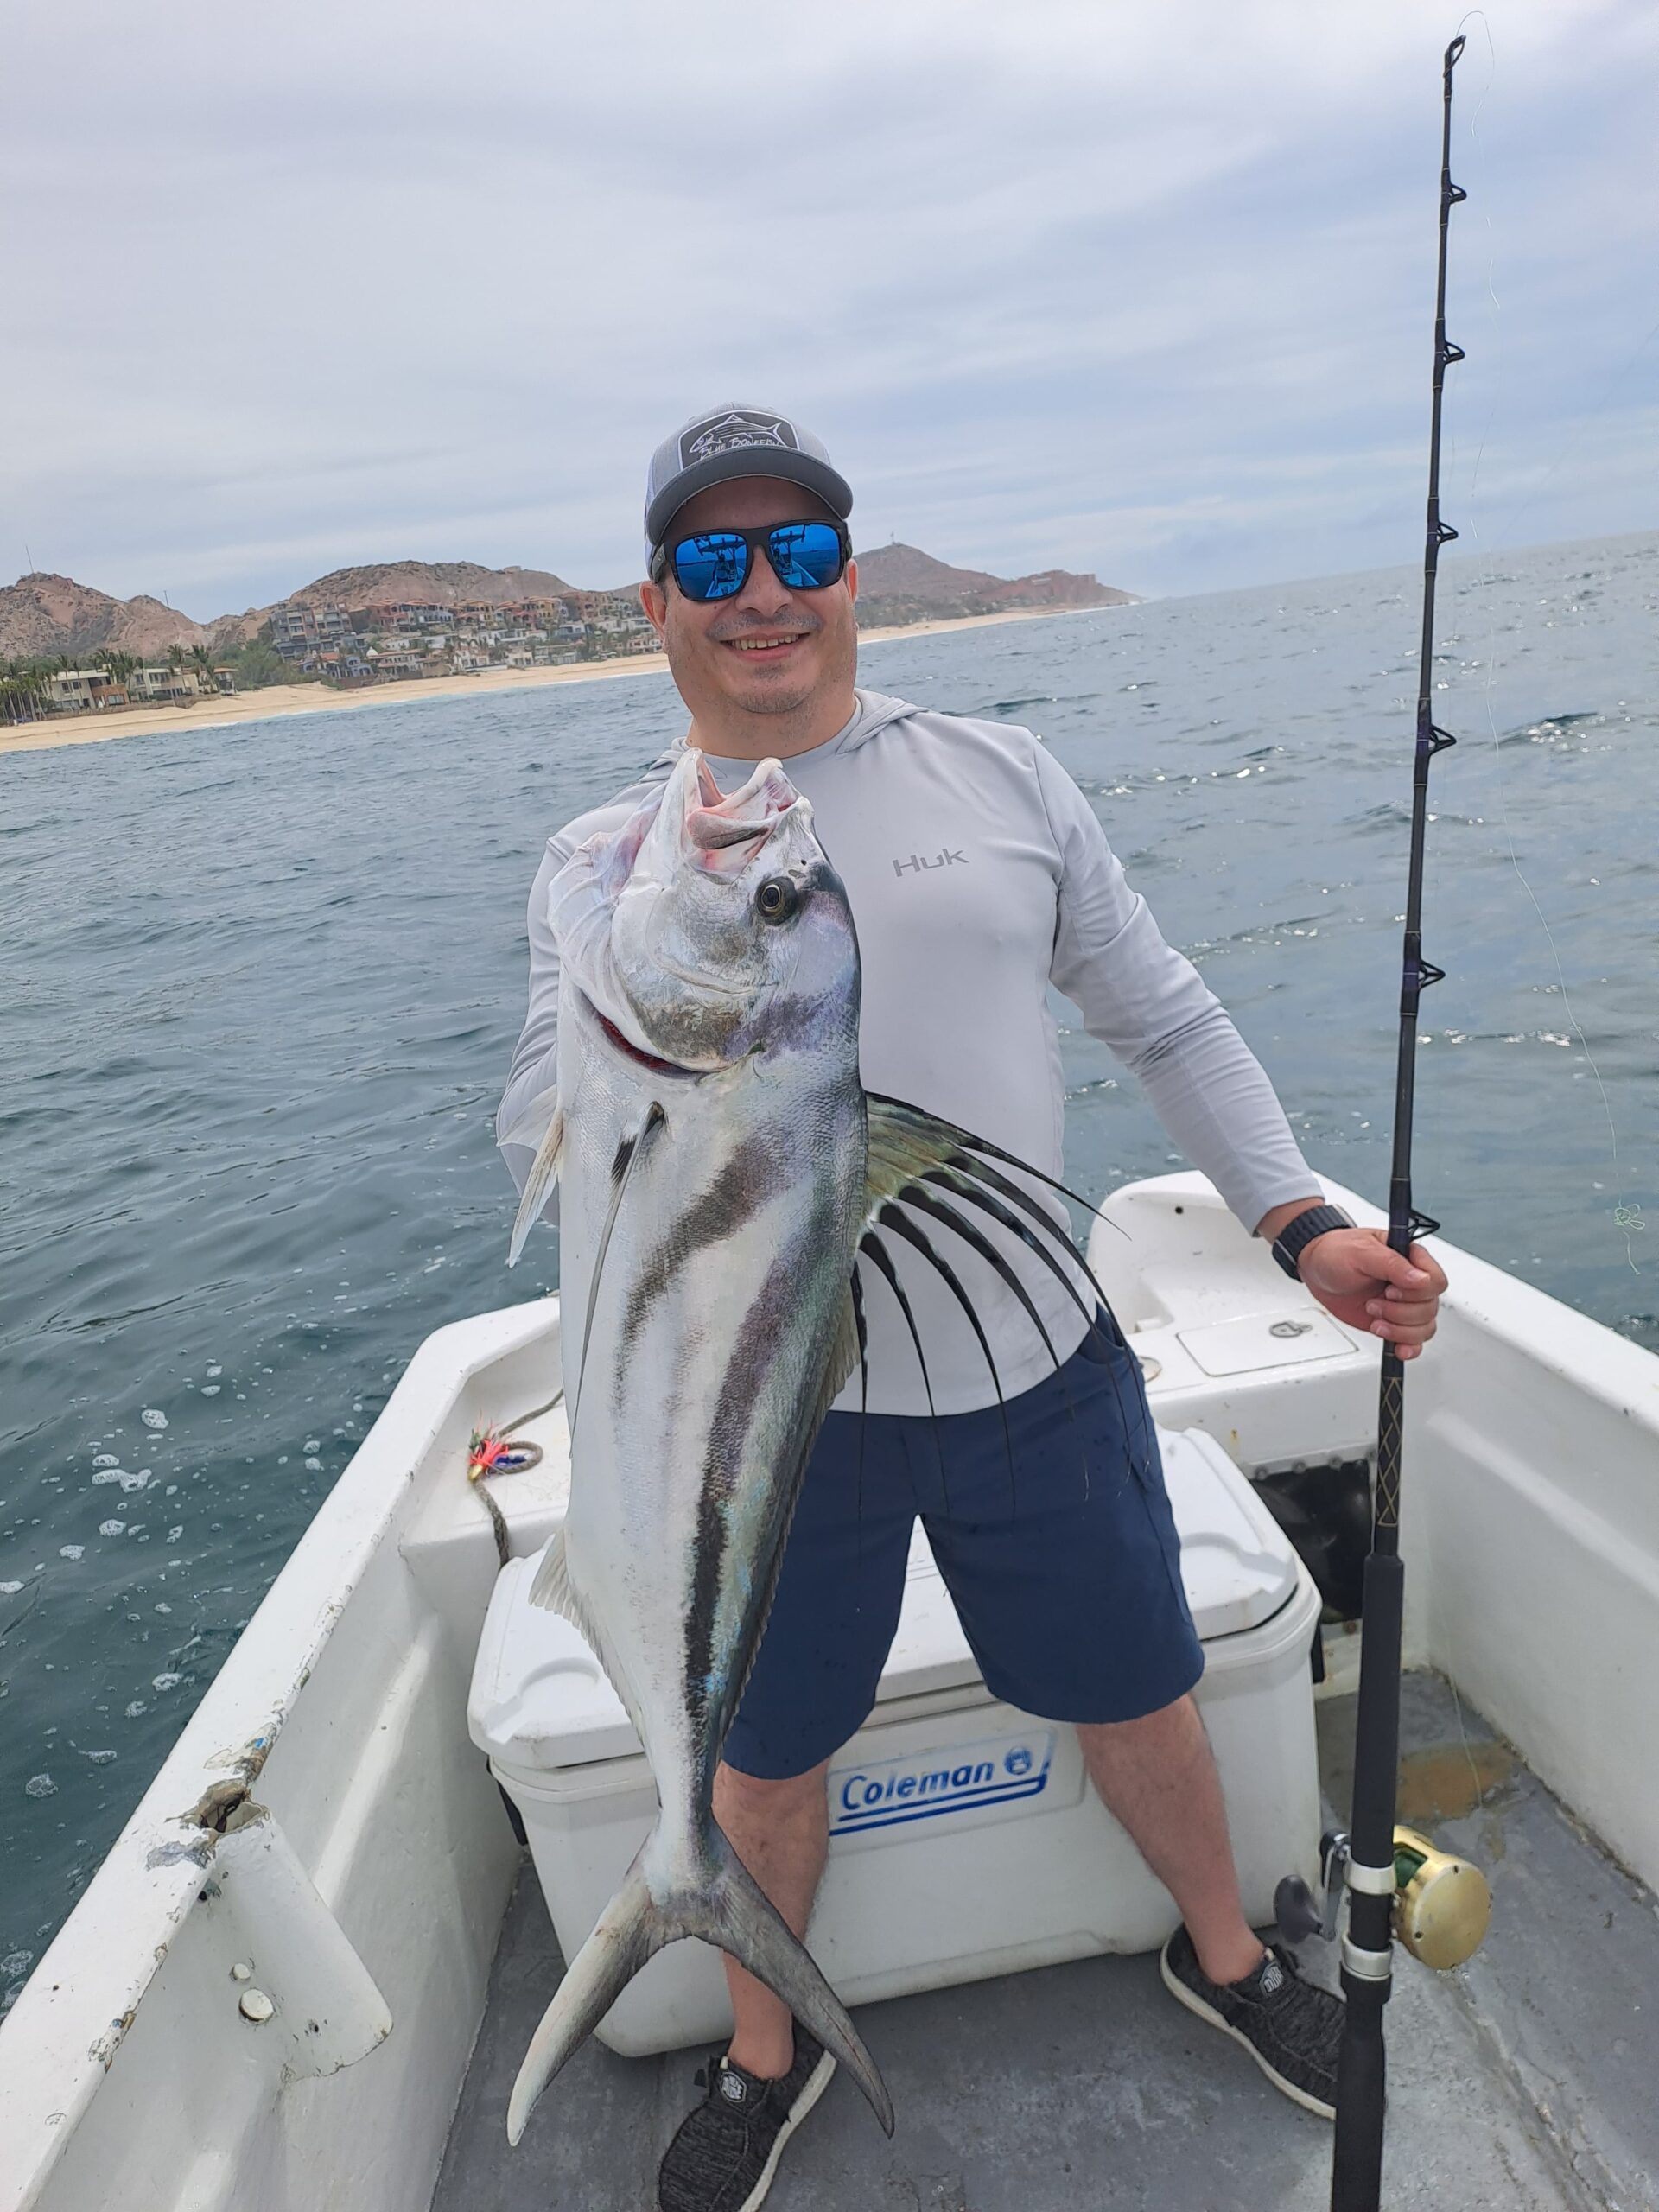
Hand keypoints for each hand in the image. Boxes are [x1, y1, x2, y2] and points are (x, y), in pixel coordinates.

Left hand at [1296, 1228, 1445, 1360]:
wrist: (1317, 1271)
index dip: (1417, 1292)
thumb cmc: (1337, 1253)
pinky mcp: (1394, 1322)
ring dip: (1399, 1330)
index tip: (1391, 1291)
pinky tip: (1398, 1348)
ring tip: (1374, 1320)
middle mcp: (1411, 1283)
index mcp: (1410, 1258)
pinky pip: (1415, 1340)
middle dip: (1400, 1312)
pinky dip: (1409, 1347)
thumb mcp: (1361, 1252)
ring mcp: (1403, 1304)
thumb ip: (1392, 1264)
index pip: (1435, 1280)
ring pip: (1425, 1327)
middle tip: (1373, 1304)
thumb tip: (1420, 1279)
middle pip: (1430, 1308)